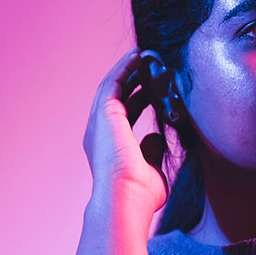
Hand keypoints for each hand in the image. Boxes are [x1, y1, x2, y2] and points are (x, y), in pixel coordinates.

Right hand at [75, 49, 170, 254]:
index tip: (155, 89)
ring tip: (144, 54)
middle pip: (118, 98)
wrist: (126, 199)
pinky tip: (138, 57)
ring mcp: (99, 123)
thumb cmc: (140, 195)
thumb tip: (156, 136)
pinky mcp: (104, 113)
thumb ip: (152, 152)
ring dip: (128, 70)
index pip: (126, 116)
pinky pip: (114, 83)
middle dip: (134, 80)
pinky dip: (124, 68)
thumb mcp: (151, 170)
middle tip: (151, 66)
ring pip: (113, 87)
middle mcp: (100, 133)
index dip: (140, 100)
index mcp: (110, 147)